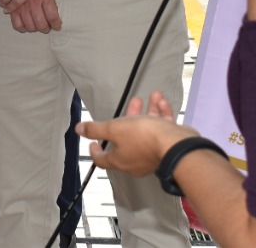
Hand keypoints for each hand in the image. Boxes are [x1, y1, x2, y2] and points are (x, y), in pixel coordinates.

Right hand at [8, 0, 61, 32]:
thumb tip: (54, 14)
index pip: (52, 17)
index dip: (56, 24)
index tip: (57, 26)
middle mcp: (34, 3)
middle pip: (41, 24)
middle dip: (45, 28)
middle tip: (46, 27)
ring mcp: (23, 6)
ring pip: (30, 26)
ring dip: (35, 28)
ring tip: (36, 26)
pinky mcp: (13, 8)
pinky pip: (17, 24)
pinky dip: (21, 28)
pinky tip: (25, 25)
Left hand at [76, 93, 196, 176]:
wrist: (176, 145)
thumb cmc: (144, 138)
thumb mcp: (115, 129)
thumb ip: (96, 129)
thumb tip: (79, 130)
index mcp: (120, 159)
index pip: (102, 159)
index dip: (95, 150)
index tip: (92, 142)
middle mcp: (136, 159)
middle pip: (127, 138)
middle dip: (129, 117)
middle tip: (133, 102)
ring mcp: (152, 153)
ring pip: (147, 130)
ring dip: (148, 111)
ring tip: (151, 96)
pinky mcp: (167, 147)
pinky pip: (161, 130)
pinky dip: (161, 115)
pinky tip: (161, 101)